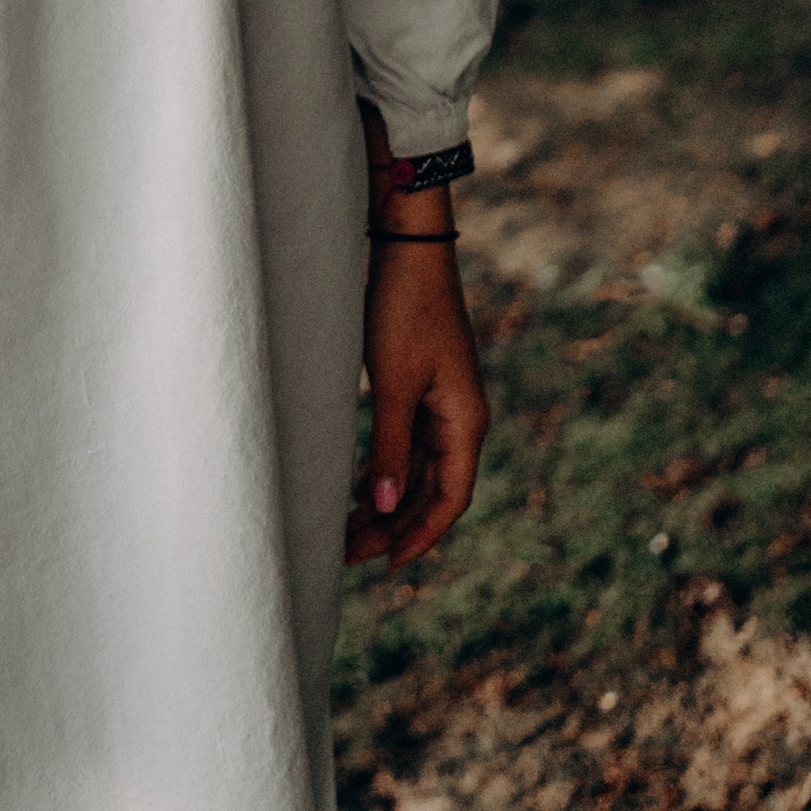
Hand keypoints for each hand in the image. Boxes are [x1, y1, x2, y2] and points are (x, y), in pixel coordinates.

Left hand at [348, 237, 488, 571]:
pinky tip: (354, 484)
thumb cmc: (403, 308)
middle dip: (394, 523)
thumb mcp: (394, 382)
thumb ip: (391, 447)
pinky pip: (403, 440)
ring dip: (385, 497)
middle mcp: (459, 417)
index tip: (386, 564)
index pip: (449, 498)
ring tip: (344, 528)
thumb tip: (386, 511)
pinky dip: (382, 465)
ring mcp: (439, 400)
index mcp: (465, 421)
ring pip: (414, 467)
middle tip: (348, 552)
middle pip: (430, 488)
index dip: (420, 535)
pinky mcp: (416, 382)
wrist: (405, 245)